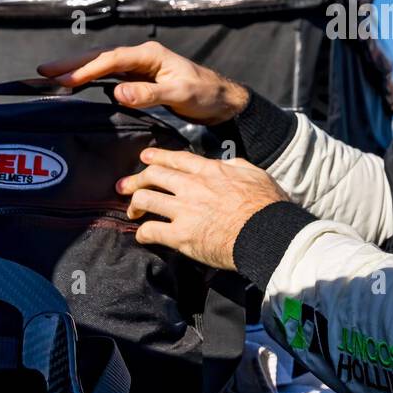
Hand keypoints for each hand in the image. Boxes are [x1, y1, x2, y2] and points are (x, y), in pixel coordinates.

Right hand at [37, 41, 247, 124]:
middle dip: (72, 64)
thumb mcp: (179, 93)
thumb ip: (149, 94)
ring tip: (50, 77)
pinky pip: (109, 76)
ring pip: (102, 66)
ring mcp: (140, 68)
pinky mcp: (139, 80)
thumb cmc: (204, 94)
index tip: (65, 78)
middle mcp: (142, 57)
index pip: (112, 59)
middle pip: (101, 58)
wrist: (221, 101)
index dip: (87, 68)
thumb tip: (117, 93)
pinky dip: (91, 79)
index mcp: (150, 54)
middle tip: (43, 71)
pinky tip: (76, 84)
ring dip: (78, 70)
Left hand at [116, 147, 288, 269]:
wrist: (267, 232)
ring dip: (135, 205)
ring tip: (132, 211)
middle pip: (154, 175)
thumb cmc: (267, 205)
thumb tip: (226, 164)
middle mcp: (192, 186)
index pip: (176, 158)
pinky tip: (142, 236)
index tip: (146, 157)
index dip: (157, 156)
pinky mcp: (181, 235)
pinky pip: (151, 231)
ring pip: (146, 199)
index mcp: (210, 171)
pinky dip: (143, 233)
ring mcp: (184, 210)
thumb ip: (236, 166)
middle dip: (136, 179)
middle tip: (126, 185)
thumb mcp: (255, 174)